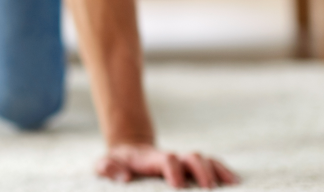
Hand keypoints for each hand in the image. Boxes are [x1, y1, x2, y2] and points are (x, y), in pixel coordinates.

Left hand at [95, 143, 237, 188]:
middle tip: (208, 189)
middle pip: (193, 157)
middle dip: (202, 171)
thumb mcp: (104, 165)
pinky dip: (224, 171)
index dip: (173, 169)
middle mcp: (172, 158)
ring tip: (232, 185)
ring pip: (207, 160)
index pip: (167, 159)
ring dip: (219, 171)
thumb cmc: (116, 163)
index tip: (176, 186)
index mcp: (151, 158)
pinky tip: (235, 182)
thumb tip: (125, 177)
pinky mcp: (191, 168)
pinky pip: (212, 166)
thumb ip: (108, 168)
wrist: (127, 153)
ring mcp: (184, 162)